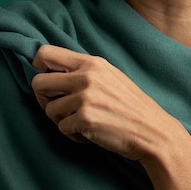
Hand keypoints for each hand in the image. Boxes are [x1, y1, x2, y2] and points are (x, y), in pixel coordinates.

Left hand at [30, 44, 183, 162]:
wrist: (152, 131)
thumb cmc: (131, 107)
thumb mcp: (110, 77)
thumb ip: (84, 71)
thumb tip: (51, 71)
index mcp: (91, 63)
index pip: (45, 53)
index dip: (38, 68)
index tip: (48, 82)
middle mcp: (86, 76)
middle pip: (38, 83)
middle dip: (43, 99)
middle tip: (58, 108)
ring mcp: (84, 98)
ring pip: (49, 109)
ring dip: (61, 120)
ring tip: (82, 123)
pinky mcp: (84, 119)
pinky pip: (62, 128)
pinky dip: (73, 135)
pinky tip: (90, 134)